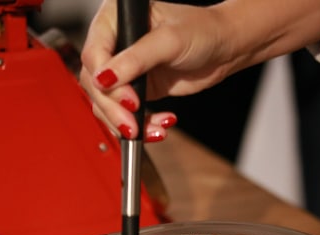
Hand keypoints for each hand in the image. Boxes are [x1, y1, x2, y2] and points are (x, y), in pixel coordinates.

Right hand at [79, 0, 241, 139]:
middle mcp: (115, 43)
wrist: (224, 48)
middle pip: (95, 83)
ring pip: (106, 103)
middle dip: (114, 108)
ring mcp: (124, 69)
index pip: (94, 54)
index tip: (128, 99)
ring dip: (125, 122)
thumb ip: (136, 59)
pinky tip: (158, 126)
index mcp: (115, 19)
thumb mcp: (169, 41)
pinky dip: (140, 125)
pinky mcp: (135, 89)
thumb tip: (104, 78)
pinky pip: (125, 113)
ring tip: (147, 130)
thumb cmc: (202, 30)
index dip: (105, 80)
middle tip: (132, 125)